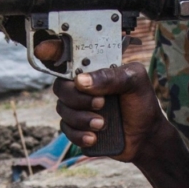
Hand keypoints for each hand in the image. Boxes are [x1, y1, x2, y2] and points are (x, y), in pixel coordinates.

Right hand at [39, 40, 169, 162]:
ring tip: (103, 124)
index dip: (52, 50)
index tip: (42, 50)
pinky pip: (66, 129)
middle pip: (61, 86)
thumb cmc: (142, 103)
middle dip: (77, 98)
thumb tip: (80, 81)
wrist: (146, 137)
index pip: (69, 56)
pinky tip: (94, 137)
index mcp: (95, 69)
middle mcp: (83, 86)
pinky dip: (79, 134)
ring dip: (81, 118)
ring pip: (62, 109)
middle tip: (101, 104)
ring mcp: (78, 107)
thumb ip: (110, 77)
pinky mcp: (77, 127)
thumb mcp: (134, 82)